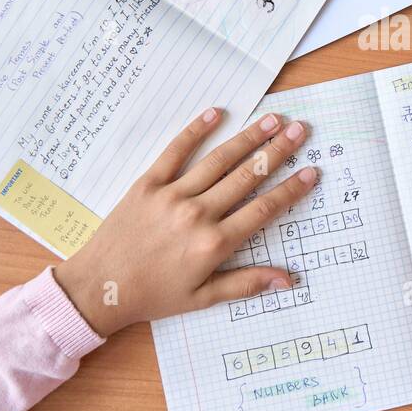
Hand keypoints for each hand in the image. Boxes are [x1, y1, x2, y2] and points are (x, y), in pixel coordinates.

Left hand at [54, 108, 315, 336]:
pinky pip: (175, 151)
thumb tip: (288, 280)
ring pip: (218, 160)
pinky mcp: (148, 184)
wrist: (100, 288)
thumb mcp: (202, 298)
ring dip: (248, 138)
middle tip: (300, 131)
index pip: (263, 209)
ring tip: (272, 120)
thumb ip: (246, 284)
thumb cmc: (152, 296)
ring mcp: (172, 195)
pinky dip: (196, 130)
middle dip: (277, 152)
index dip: (290, 189)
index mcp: (213, 244)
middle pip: (246, 176)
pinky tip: (216, 113)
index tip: (312, 171)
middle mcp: (197, 214)